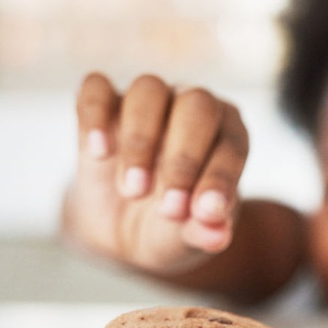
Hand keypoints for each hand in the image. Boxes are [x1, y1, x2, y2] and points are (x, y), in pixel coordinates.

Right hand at [61, 72, 248, 274]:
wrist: (120, 227)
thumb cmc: (167, 225)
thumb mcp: (186, 239)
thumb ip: (203, 231)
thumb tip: (217, 235)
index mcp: (227, 135)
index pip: (231, 145)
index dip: (220, 178)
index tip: (202, 214)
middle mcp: (191, 107)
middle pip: (196, 104)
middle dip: (183, 159)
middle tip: (168, 210)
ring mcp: (148, 100)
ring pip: (148, 90)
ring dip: (140, 140)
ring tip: (132, 191)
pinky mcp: (103, 104)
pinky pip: (97, 89)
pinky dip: (96, 114)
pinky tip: (98, 152)